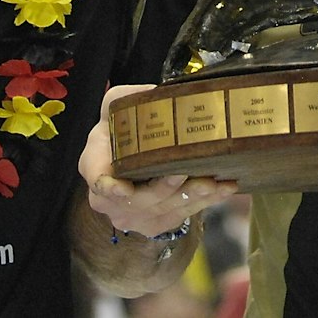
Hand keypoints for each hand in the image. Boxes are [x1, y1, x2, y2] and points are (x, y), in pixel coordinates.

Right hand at [80, 84, 236, 236]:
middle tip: (187, 172)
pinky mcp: (153, 225)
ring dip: (191, 197)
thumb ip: (125, 99)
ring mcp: (130, 216)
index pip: (98, 180)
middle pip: (138, 199)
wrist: (127, 166)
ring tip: (214, 182)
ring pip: (163, 210)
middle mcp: (108, 199)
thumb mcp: (114, 112)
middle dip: (165, 188)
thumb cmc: (120, 135)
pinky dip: (204, 203)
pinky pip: (180, 216)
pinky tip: (222, 189)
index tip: (124, 189)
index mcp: (95, 166)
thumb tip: (152, 91)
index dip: (110, 187)